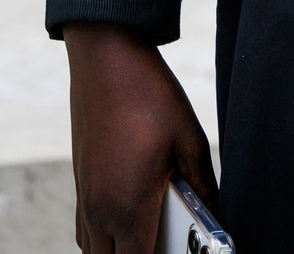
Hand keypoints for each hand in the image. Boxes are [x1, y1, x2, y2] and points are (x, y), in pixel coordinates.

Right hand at [64, 22, 216, 253]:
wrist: (105, 58)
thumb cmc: (147, 95)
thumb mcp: (189, 139)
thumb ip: (202, 185)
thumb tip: (213, 212)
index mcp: (128, 207)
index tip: (180, 253)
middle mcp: (99, 211)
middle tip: (168, 243)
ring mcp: (84, 199)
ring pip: (94, 251)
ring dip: (119, 251)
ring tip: (152, 235)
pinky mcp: (79, 184)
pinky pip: (87, 231)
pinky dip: (105, 237)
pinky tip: (129, 219)